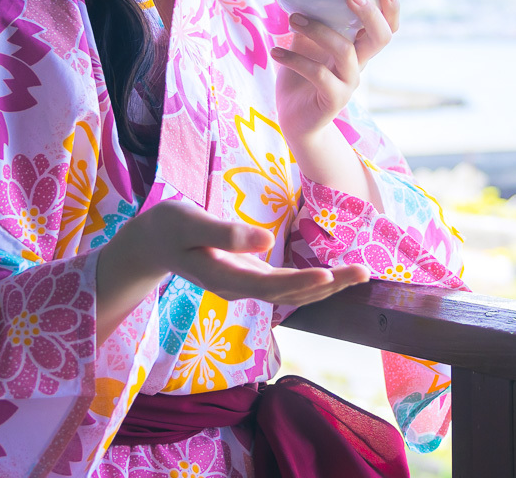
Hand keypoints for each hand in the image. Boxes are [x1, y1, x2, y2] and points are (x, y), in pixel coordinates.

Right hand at [96, 199, 366, 341]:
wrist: (151, 243)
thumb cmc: (168, 227)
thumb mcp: (188, 222)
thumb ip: (225, 232)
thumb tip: (266, 240)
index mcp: (223, 277)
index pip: (268, 285)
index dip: (300, 281)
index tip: (328, 274)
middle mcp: (238, 288)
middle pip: (289, 293)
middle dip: (328, 286)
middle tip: (364, 273)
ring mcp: (245, 286)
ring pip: (291, 293)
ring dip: (327, 286)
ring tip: (361, 275)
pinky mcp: (250, 277)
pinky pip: (287, 285)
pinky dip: (313, 281)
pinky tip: (335, 276)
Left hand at [270, 0, 398, 141]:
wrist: (293, 118)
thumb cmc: (301, 76)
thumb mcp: (307, 43)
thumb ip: (311, 22)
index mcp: (357, 49)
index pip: (387, 29)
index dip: (392, 10)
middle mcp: (359, 65)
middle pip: (381, 38)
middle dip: (370, 14)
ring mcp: (349, 83)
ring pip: (345, 51)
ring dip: (318, 30)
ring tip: (292, 19)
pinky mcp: (334, 99)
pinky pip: (318, 74)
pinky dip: (294, 60)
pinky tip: (276, 52)